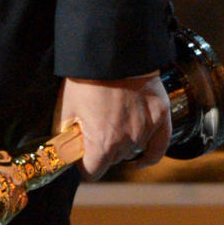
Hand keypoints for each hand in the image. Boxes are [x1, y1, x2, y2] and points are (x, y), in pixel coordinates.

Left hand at [55, 72, 170, 180]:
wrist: (113, 51)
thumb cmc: (86, 78)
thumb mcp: (67, 108)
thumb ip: (66, 137)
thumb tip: (63, 154)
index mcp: (102, 144)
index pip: (92, 173)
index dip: (82, 167)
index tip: (78, 160)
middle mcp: (127, 142)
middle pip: (112, 161)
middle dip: (101, 151)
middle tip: (93, 130)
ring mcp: (146, 130)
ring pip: (132, 151)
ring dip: (122, 144)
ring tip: (111, 123)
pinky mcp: (160, 117)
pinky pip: (159, 146)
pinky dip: (150, 154)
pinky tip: (142, 160)